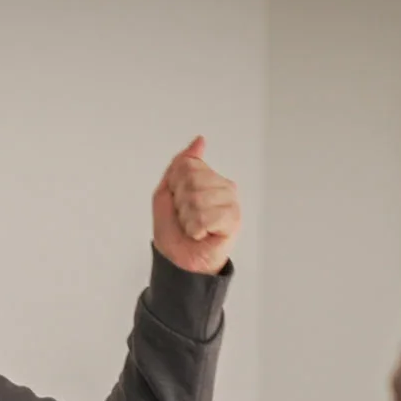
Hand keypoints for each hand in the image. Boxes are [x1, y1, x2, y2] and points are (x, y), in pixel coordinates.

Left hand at [151, 137, 240, 275]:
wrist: (177, 259)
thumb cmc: (173, 228)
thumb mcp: (167, 192)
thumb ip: (181, 164)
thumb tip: (200, 141)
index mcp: (208, 176)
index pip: (186, 165)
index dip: (174, 186)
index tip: (177, 201)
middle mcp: (223, 186)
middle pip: (191, 180)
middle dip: (180, 204)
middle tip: (186, 218)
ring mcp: (230, 202)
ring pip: (197, 199)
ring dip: (187, 219)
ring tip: (193, 227)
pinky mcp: (233, 220)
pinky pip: (206, 216)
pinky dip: (196, 229)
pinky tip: (202, 234)